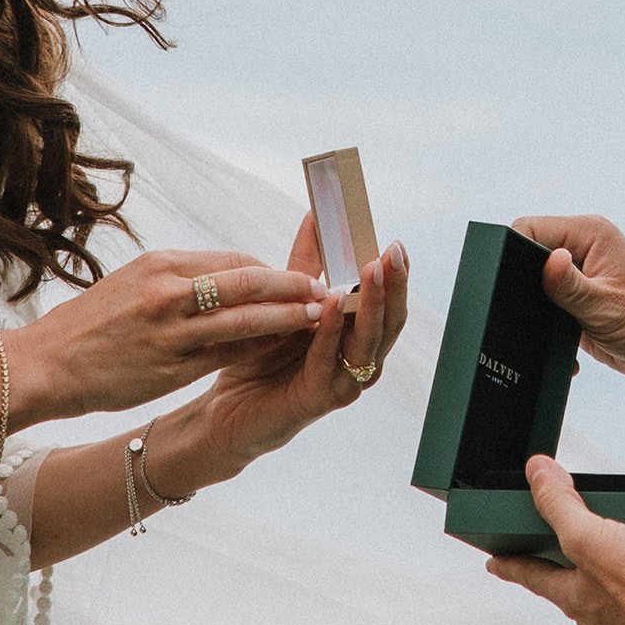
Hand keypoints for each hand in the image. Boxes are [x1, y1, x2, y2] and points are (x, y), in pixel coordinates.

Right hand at [8, 248, 326, 419]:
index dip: (269, 270)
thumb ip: (179, 279)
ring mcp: (170, 329)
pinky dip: (260, 348)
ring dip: (288, 315)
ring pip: (245, 316)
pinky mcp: (170, 365)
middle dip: (291, 283)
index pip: (232, 261)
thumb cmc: (92, 326)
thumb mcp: (134, 284)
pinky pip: (228, 354)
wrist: (45, 364)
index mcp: (161, 264)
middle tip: (324, 288)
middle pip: (247, 279)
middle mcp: (168, 290)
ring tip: (318, 316)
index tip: (293, 277)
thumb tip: (225, 278)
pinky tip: (281, 349)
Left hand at [194, 214, 410, 465]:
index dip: (396, 277)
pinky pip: (329, 362)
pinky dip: (331, 332)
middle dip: (393, 286)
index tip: (395, 244)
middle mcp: (358, 361)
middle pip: (389, 322)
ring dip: (370, 306)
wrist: (228, 408)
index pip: (388, 305)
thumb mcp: (284, 301)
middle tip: (393, 254)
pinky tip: (331, 306)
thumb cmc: (260, 356)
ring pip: (368, 343)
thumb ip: (305, 264)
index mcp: (356, 338)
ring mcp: (342, 382)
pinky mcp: (318, 398)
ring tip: (371, 272)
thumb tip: (315, 216)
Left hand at [487, 456, 624, 624]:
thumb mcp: (586, 536)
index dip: (510, 565)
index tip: (494, 564)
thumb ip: (559, 504)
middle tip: (547, 560)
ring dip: (597, 575)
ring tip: (602, 552)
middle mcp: (597, 609)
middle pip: (566, 588)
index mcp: (573, 595)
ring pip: (601, 592)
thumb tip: (536, 472)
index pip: (530, 575)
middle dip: (556, 574)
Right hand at [512, 214, 624, 415]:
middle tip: (540, 310)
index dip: (514, 252)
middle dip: (525, 285)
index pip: (531, 228)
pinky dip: (550, 324)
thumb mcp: (606, 307)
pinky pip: (549, 306)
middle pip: (528, 256)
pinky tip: (566, 342)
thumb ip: (569, 286)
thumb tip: (545, 262)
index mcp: (590, 235)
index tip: (512, 282)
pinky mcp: (579, 301)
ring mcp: (580, 276)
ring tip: (558, 325)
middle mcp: (583, 250)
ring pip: (535, 284)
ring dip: (539, 308)